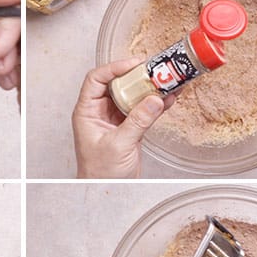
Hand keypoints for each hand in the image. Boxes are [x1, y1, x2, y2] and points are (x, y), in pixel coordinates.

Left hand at [73, 59, 173, 177]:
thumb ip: (137, 121)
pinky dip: (155, 104)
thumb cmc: (99, 173)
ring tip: (166, 81)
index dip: (114, 68)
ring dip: (149, 89)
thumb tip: (154, 100)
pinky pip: (143, 109)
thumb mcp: (119, 144)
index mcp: (87, 112)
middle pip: (117, 83)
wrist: (106, 190)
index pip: (96, 79)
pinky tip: (169, 98)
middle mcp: (99, 112)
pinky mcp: (129, 127)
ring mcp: (115, 118)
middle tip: (154, 70)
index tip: (133, 65)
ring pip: (132, 95)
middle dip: (136, 76)